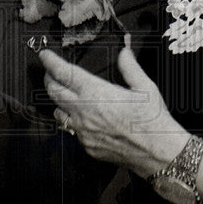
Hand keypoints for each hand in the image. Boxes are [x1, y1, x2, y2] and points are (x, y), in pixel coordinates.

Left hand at [40, 42, 186, 177]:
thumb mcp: (145, 87)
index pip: (64, 73)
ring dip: (58, 102)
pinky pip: (71, 130)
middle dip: (49, 79)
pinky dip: (72, 121)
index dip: (51, 62)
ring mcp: (83, 131)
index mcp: (96, 93)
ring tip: (65, 95)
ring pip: (57, 113)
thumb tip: (124, 51)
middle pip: (53, 92)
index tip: (45, 55)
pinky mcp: (87, 146)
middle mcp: (84, 112)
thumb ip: (129, 67)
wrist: (157, 152)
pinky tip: (83, 118)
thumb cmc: (153, 120)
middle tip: (51, 71)